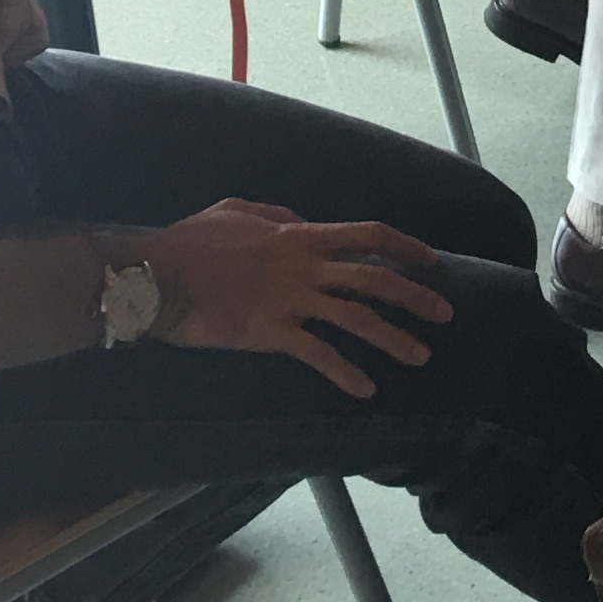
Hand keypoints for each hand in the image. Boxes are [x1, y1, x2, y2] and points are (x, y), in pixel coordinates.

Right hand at [137, 200, 450, 397]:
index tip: (433, 261)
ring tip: (420, 356)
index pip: (370, 235)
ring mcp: (291, 300)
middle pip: (376, 279)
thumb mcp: (237, 211)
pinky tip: (367, 390)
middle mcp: (306, 267)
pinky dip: (347, 373)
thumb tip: (301, 222)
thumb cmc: (189, 242)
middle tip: (446, 314)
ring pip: (358, 319)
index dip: (406, 247)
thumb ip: (276, 216)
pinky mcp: (272, 332)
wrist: (156, 276)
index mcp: (301, 236)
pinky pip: (320, 355)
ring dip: (394, 339)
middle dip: (417, 297)